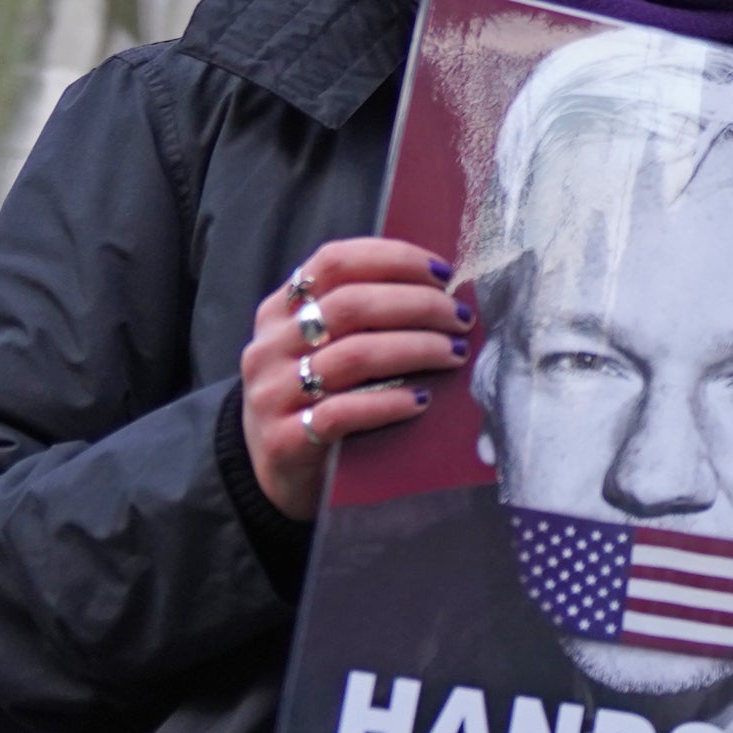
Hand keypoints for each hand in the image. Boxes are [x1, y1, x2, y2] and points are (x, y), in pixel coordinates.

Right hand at [239, 239, 470, 519]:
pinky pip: (343, 413)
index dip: (394, 259)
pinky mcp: (285, 440)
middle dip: (419, 305)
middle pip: (352, 305)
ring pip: (354, 356)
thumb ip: (361, 317)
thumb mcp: (321, 348)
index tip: (443, 273)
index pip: (334, 262)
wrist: (274, 473)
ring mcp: (273, 393)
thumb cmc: (316, 397)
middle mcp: (270, 346)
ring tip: (455, 354)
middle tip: (461, 318)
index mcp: (280, 311)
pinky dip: (390, 402)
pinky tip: (422, 400)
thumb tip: (443, 292)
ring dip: (416, 349)